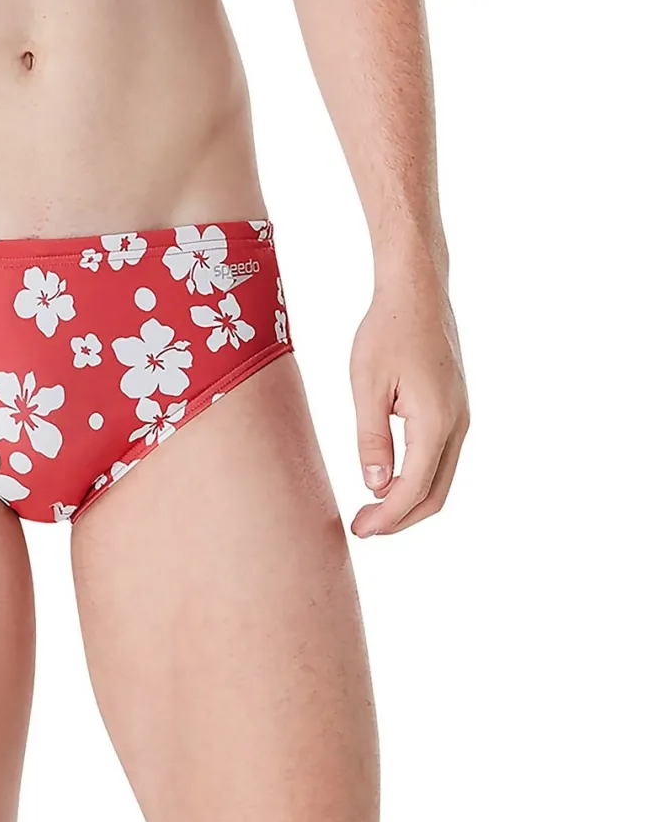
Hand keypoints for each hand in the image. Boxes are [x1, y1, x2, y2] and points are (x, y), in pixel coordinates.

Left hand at [348, 265, 469, 535]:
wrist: (417, 291)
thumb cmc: (386, 332)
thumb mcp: (366, 386)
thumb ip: (371, 438)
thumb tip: (375, 485)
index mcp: (435, 422)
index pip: (414, 489)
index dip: (387, 518)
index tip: (359, 530)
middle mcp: (457, 424)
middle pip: (435, 495)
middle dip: (399, 519)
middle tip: (362, 528)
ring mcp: (461, 418)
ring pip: (441, 480)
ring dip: (408, 503)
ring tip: (370, 510)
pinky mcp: (456, 410)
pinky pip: (441, 460)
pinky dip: (418, 481)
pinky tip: (387, 482)